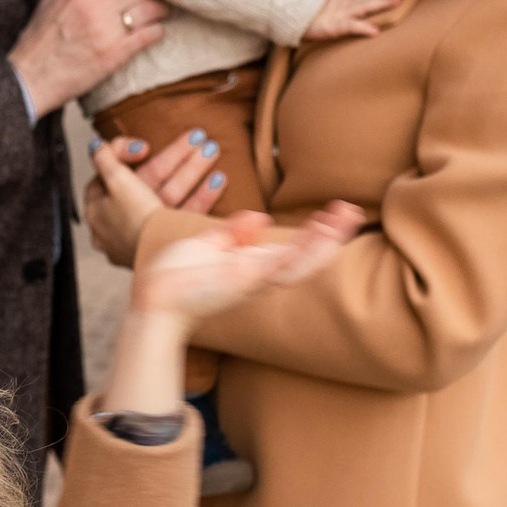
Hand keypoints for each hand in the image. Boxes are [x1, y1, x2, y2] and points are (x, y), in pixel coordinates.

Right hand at [8, 0, 167, 117]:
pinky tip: (160, 31)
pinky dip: (158, 32)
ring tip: (163, 11)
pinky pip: (146, 37)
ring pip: (148, 11)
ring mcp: (107, 33)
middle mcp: (95, 9)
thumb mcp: (47, 1)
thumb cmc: (38, 41)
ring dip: (160, 10)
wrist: (30, 79)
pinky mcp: (114, 56)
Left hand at [83, 130, 222, 265]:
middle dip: (176, 158)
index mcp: (98, 212)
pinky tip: (219, 180)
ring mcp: (145, 237)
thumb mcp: (116, 181)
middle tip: (198, 139)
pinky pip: (185, 215)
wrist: (161, 257)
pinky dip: (201, 197)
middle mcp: (119, 226)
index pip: (109, 175)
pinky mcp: (168, 245)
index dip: (125, 154)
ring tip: (212, 149)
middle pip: (147, 183)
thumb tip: (96, 146)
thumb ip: (105, 160)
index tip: (145, 146)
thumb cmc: (133, 221)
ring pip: (169, 196)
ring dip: (193, 171)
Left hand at [98, 203, 365, 415]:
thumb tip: (260, 218)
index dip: (318, 232)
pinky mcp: (244, 281)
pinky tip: (318, 235)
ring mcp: (254, 280)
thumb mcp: (209, 246)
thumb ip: (234, 234)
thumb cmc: (176, 277)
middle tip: (352, 211)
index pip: (295, 248)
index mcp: (254, 266)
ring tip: (342, 220)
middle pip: (308, 259)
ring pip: (301, 265)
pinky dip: (301, 253)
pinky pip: (280, 268)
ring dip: (325, 244)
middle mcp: (260, 276)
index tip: (336, 209)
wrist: (154, 297)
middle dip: (332, 237)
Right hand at [304, 0, 405, 41]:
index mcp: (341, 3)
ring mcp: (339, 15)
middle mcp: (343, 7)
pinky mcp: (332, 27)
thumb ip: (333, 7)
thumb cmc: (303, 16)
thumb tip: (341, 4)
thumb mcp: (321, 11)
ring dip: (380, 4)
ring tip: (397, 1)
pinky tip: (375, 31)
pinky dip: (362, 28)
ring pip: (364, 7)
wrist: (284, 15)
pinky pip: (350, 28)